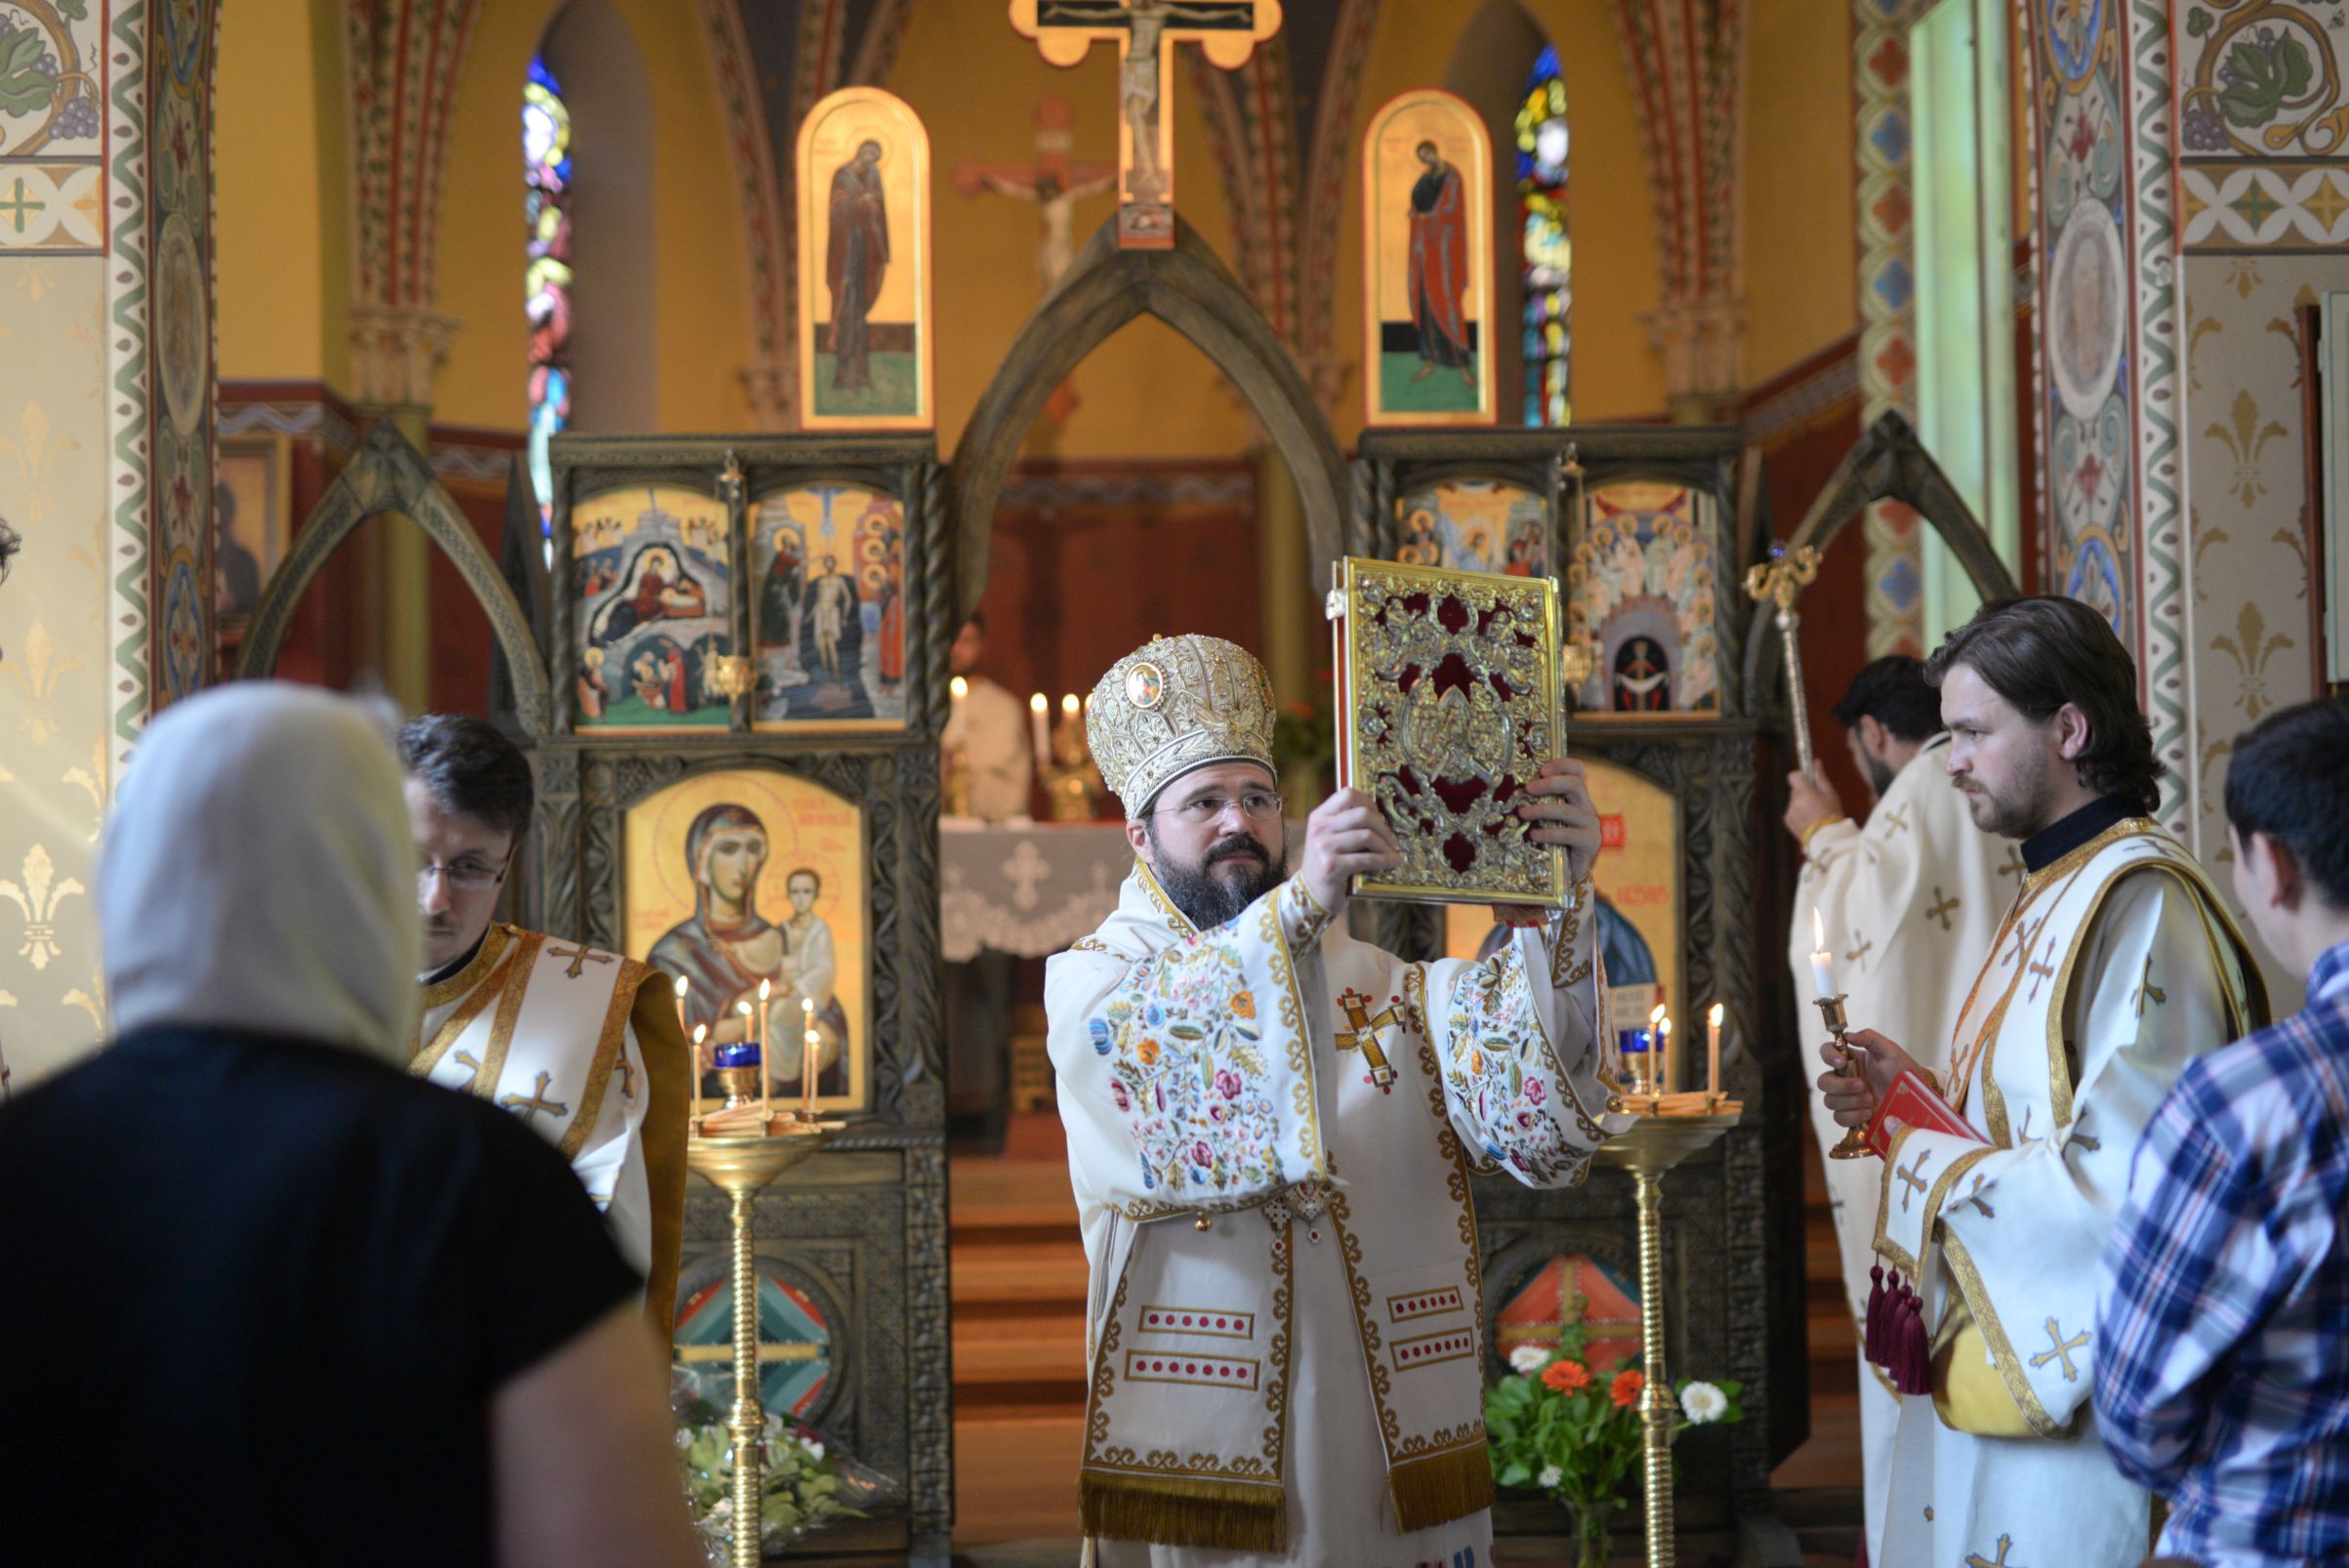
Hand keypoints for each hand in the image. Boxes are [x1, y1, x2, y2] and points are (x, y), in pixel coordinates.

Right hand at [1300, 788, 1400, 916]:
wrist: (1311, 894)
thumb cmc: (1328, 863)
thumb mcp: (1331, 838)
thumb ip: (1347, 824)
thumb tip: (1382, 816)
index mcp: (1319, 816)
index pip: (1348, 794)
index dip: (1369, 802)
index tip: (1380, 817)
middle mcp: (1319, 828)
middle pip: (1362, 814)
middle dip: (1383, 827)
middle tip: (1392, 840)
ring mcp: (1323, 847)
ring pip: (1367, 836)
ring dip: (1386, 846)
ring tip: (1394, 853)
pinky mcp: (1331, 866)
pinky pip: (1366, 859)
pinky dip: (1384, 861)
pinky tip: (1393, 863)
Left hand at [1513, 757, 1601, 881]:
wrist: (1570, 873)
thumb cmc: (1554, 841)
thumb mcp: (1547, 818)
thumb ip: (1539, 803)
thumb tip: (1511, 791)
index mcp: (1577, 796)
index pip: (1577, 770)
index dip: (1562, 765)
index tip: (1541, 769)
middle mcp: (1587, 806)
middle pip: (1575, 784)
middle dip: (1550, 784)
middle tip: (1528, 788)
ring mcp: (1591, 824)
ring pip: (1567, 810)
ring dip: (1542, 810)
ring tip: (1522, 813)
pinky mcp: (1590, 842)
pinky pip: (1568, 834)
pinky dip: (1549, 833)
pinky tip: (1534, 836)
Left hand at [1783, 766, 1844, 842]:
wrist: (1828, 839)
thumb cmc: (1832, 814)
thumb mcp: (1830, 793)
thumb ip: (1820, 777)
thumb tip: (1816, 762)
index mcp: (1805, 793)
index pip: (1793, 775)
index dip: (1800, 776)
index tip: (1808, 780)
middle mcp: (1794, 801)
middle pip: (1795, 789)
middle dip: (1804, 791)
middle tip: (1817, 800)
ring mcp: (1789, 811)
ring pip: (1794, 800)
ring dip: (1802, 803)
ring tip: (1815, 813)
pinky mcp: (1787, 820)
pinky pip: (1792, 811)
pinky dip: (1799, 813)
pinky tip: (1810, 820)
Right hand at [1815, 1027, 1921, 1127]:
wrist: (1918, 1097)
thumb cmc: (1905, 1071)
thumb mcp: (1890, 1051)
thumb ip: (1870, 1038)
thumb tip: (1848, 1035)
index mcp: (1851, 1061)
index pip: (1827, 1052)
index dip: (1827, 1056)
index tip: (1841, 1062)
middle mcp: (1845, 1079)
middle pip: (1823, 1082)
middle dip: (1839, 1085)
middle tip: (1861, 1085)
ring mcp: (1848, 1099)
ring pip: (1829, 1101)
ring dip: (1849, 1101)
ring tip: (1870, 1100)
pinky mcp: (1853, 1117)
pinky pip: (1839, 1118)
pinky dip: (1852, 1116)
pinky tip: (1869, 1112)